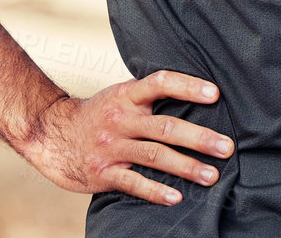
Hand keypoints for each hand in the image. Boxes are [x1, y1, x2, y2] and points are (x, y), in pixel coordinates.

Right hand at [16, 70, 235, 205]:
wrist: (53, 134)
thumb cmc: (99, 115)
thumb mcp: (120, 96)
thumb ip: (150, 97)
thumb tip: (197, 95)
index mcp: (126, 95)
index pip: (160, 83)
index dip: (188, 87)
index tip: (215, 94)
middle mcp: (120, 119)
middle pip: (165, 127)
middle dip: (199, 138)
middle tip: (227, 147)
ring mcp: (111, 146)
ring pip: (154, 156)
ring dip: (186, 167)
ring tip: (212, 176)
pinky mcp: (104, 172)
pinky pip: (134, 182)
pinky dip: (156, 191)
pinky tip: (177, 197)